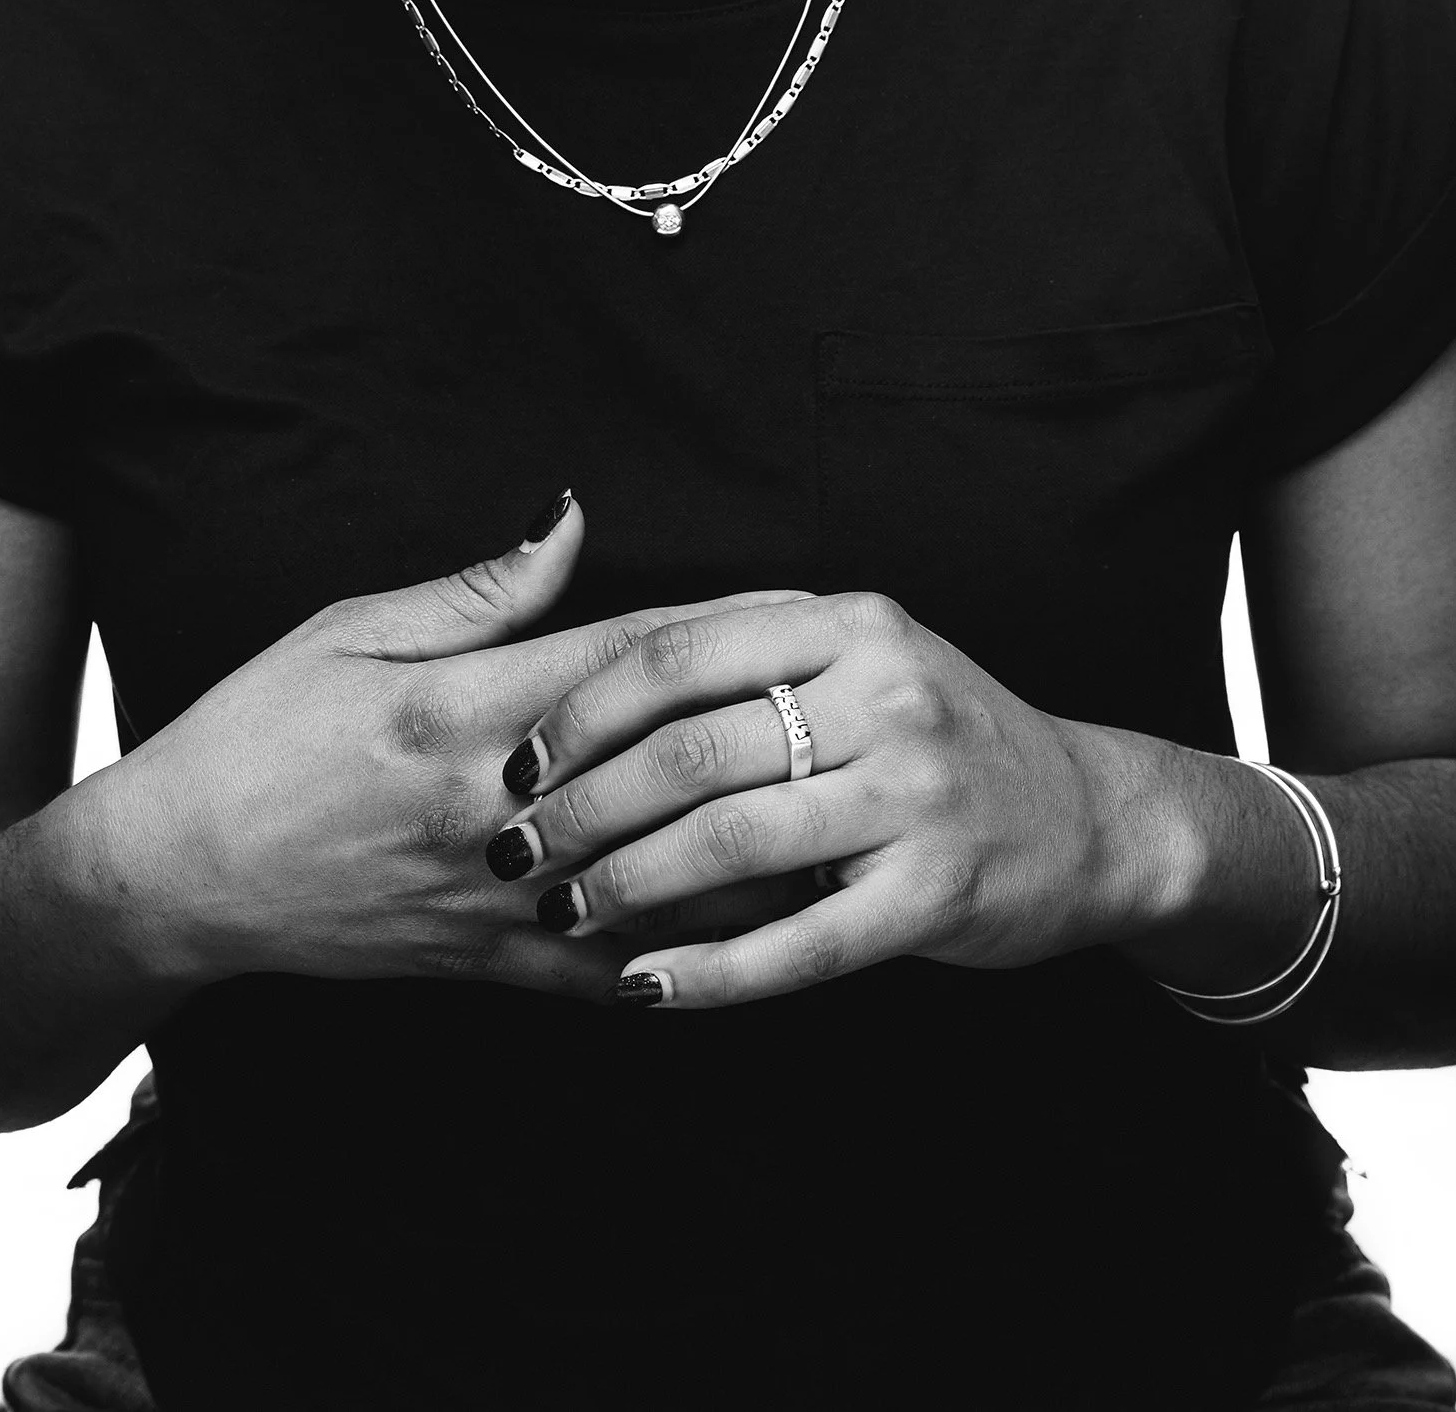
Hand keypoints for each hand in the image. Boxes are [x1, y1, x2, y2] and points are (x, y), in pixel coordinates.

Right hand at [105, 495, 812, 1004]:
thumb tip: (570, 522)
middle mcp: (490, 810)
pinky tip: (759, 939)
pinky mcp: (481, 964)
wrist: (179, 874)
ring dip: (751, 855)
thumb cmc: (256, 732)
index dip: (722, 631)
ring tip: (844, 824)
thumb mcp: (350, 629)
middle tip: (853, 704)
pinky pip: (605, 971)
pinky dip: (686, 956)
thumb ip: (476, 591)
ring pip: (653, 882)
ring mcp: (491, 899)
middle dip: (762, 734)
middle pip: (659, 769)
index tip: (799, 604)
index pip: (624, 661)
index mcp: (458, 712)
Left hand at [482, 590, 1166, 1008]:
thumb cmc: (940, 732)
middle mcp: (885, 696)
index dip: (582, 710)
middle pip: (689, 751)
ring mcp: (915, 797)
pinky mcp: (935, 895)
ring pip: (731, 844)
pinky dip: (709, 971)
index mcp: (848, 621)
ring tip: (563, 913)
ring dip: (626, 885)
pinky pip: (799, 943)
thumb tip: (588, 668)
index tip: (515, 758)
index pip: (678, 652)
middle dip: (581, 808)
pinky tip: (645, 985)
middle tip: (512, 849)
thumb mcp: (860, 651)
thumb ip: (747, 646)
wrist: (1092, 816)